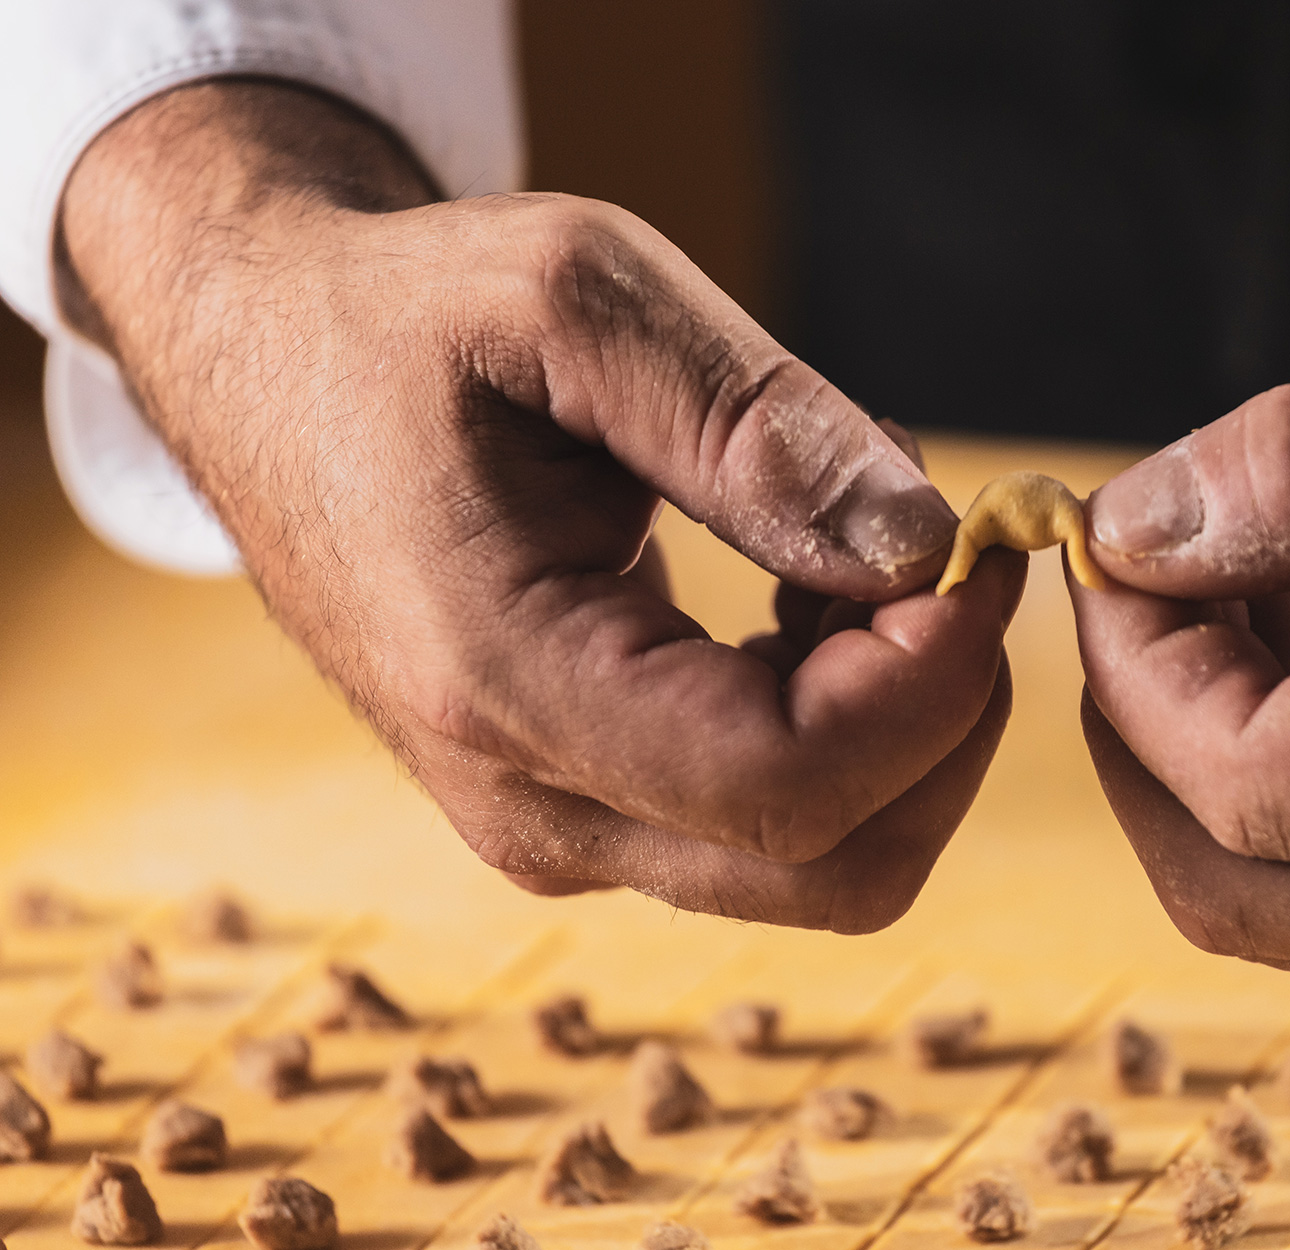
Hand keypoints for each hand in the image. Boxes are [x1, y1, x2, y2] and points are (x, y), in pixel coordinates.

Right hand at [62, 81, 1022, 928]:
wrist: (272, 371)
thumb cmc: (406, 319)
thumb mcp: (578, 299)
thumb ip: (756, 426)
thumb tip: (921, 543)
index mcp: (503, 682)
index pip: (790, 784)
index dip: (932, 684)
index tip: (972, 548)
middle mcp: (530, 805)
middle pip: (840, 864)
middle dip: (945, 714)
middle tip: (940, 548)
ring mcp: (561, 828)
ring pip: (826, 863)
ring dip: (903, 718)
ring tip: (852, 544)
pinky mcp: (591, 811)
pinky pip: (779, 824)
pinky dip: (853, 724)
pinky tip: (811, 595)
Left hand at [1072, 285, 1289, 980]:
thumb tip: (1136, 530)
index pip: (1247, 785)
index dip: (1135, 670)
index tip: (1115, 548)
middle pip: (1231, 884)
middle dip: (1144, 726)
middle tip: (1164, 573)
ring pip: (1273, 908)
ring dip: (1206, 756)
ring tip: (1259, 588)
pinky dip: (1278, 785)